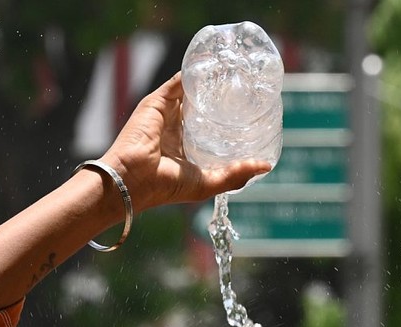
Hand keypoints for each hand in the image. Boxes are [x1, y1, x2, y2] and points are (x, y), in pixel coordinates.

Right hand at [101, 73, 270, 212]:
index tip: (250, 118)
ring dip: (210, 83)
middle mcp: (176, 129)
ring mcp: (166, 113)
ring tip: (234, 76)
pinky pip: (178, 81)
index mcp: (185, 148)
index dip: (228, 124)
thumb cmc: (166, 185)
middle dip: (221, 100)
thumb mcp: (207, 183)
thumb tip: (266, 165)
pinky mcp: (158, 101)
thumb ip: (235, 175)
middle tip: (246, 94)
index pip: (209, 130)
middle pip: (202, 108)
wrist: (134, 178)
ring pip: (192, 92)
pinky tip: (213, 68)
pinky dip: (194, 73)